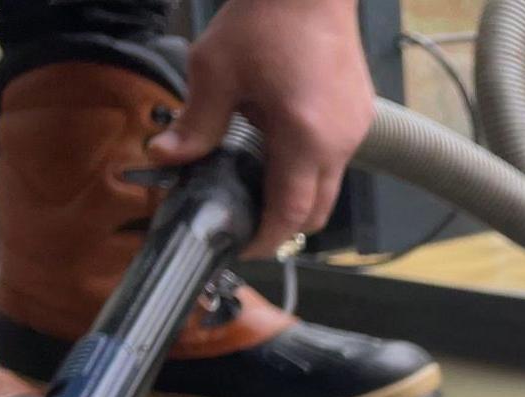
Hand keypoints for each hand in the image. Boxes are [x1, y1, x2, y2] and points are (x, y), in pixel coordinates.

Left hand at [148, 0, 376, 256]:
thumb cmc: (266, 20)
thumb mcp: (214, 70)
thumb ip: (194, 123)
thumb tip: (165, 157)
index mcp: (304, 138)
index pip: (291, 213)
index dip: (266, 238)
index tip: (242, 246)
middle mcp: (338, 142)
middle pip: (318, 212)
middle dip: (285, 225)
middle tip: (247, 223)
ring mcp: (355, 129)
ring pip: (329, 186)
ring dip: (297, 193)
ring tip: (258, 177)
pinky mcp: (359, 114)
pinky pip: (336, 157)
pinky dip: (309, 165)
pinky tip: (279, 140)